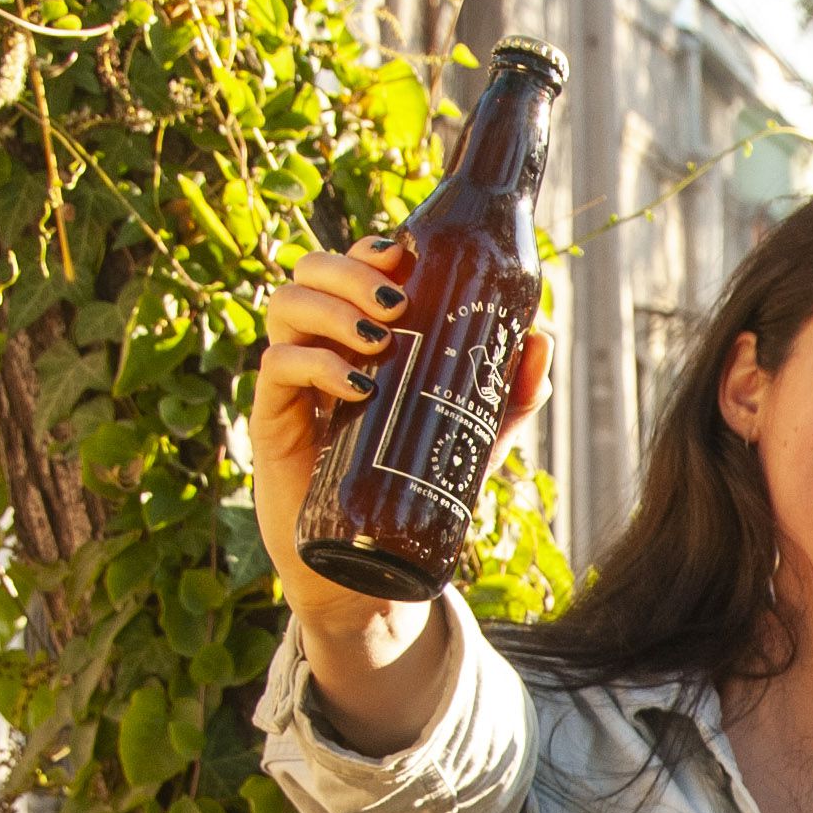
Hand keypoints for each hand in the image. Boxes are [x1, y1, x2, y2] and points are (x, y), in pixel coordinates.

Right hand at [250, 243, 552, 607]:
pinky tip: (357, 384)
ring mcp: (291, 379)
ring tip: (379, 341)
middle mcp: (319, 345)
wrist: (364, 565)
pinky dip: (314, 363)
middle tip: (398, 302)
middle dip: (352, 270)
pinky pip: (275, 365)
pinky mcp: (270, 417)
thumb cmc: (414, 483)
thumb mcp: (473, 434)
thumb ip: (510, 392)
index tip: (406, 255)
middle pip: (311, 271)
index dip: (371, 248)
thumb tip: (542, 339)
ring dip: (332, 309)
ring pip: (286, 305)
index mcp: (359, 333)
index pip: (351, 267)